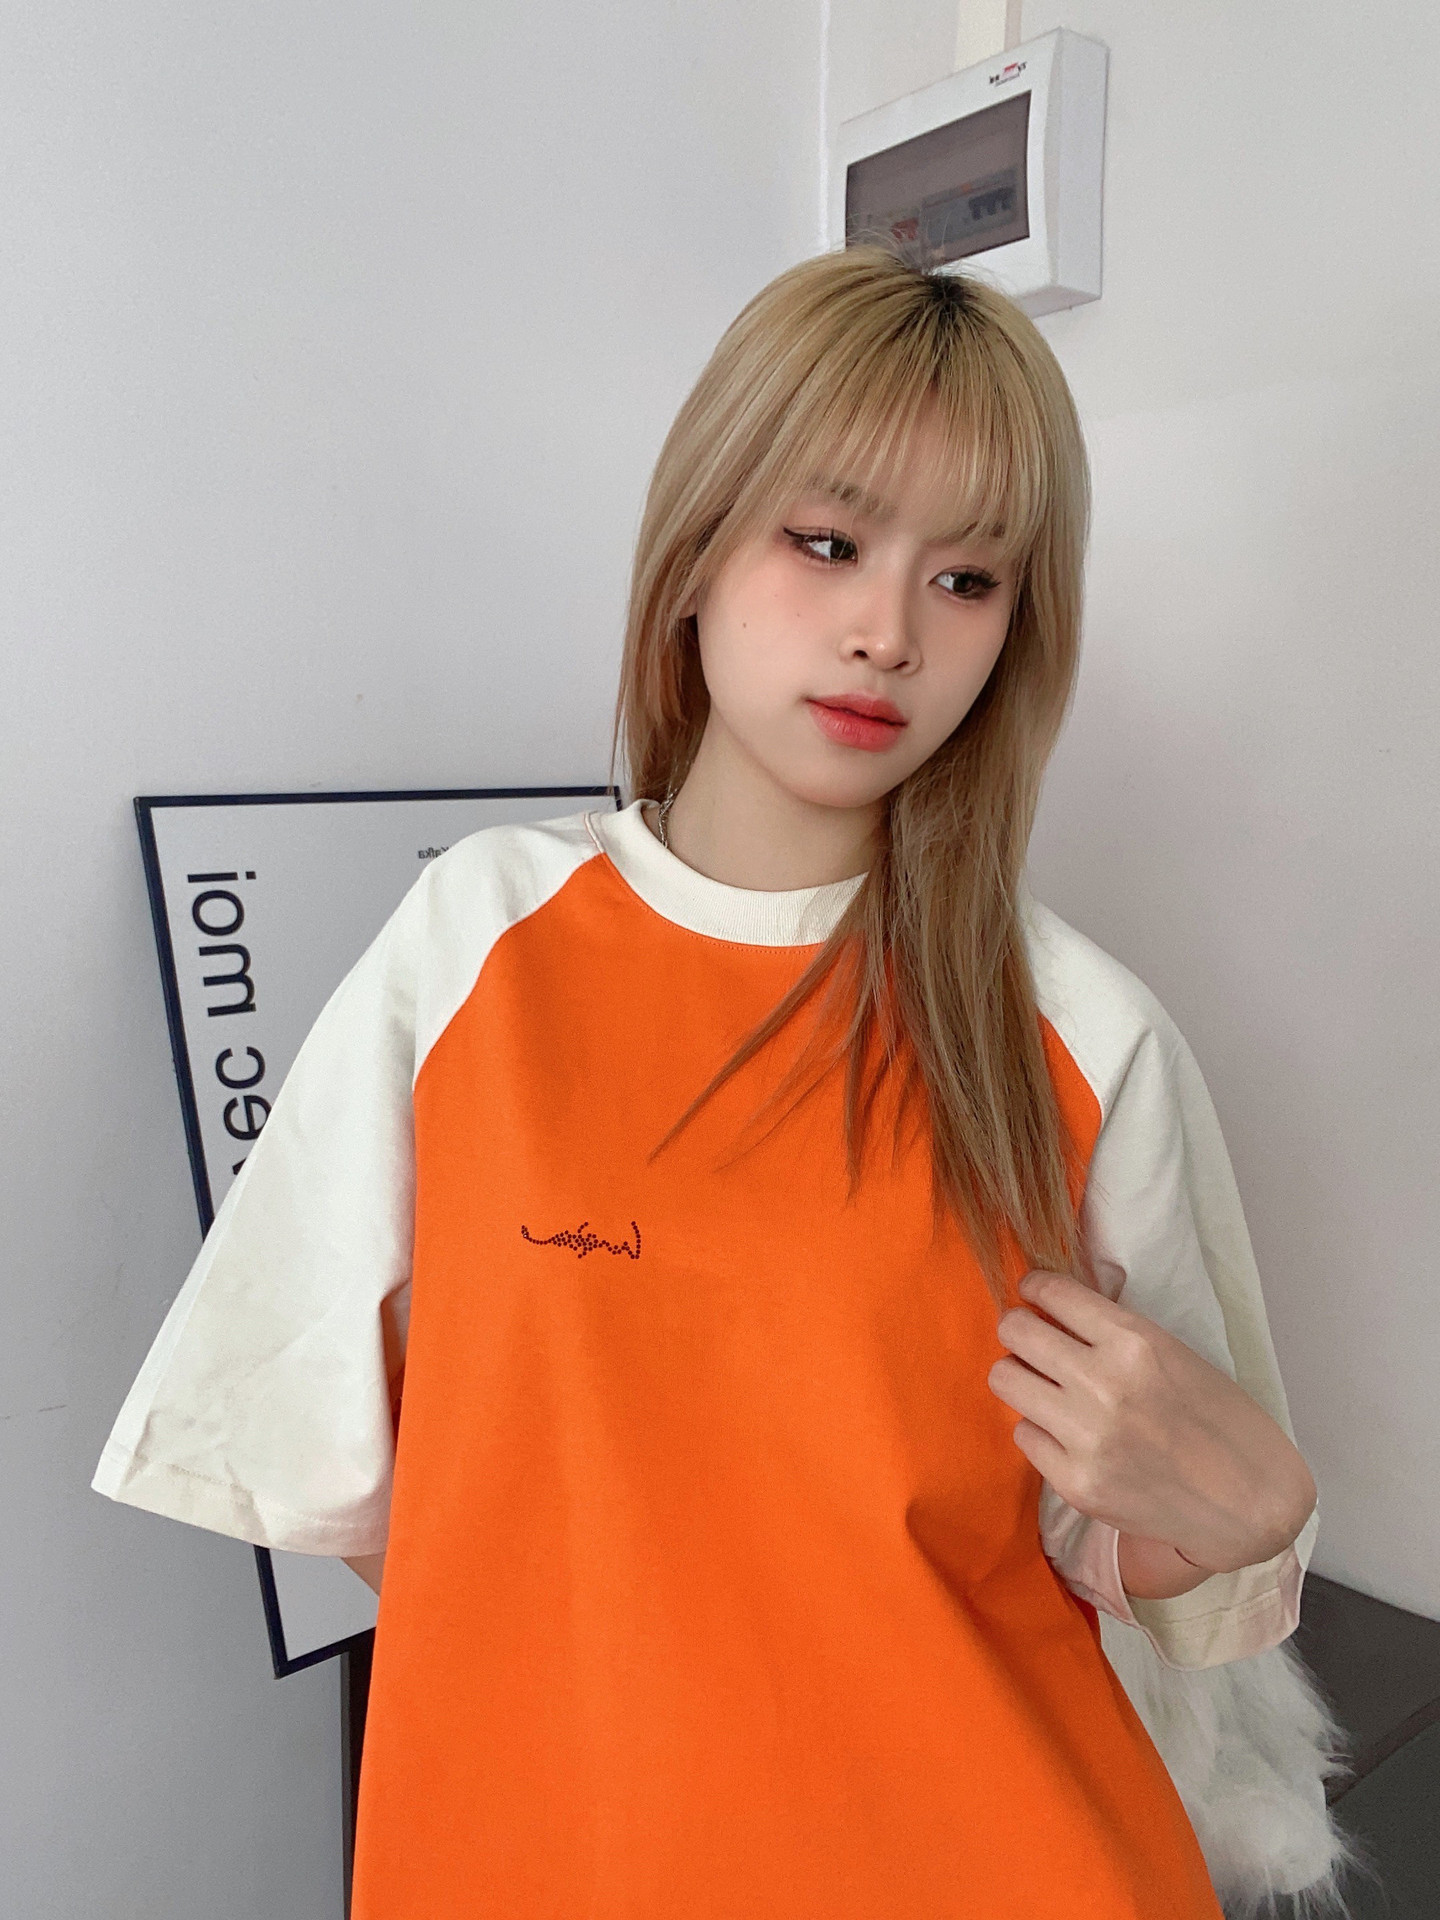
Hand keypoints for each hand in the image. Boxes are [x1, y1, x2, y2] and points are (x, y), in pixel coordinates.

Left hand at [988, 1269, 1316, 1574]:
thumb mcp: (1175, 1353)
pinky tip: (1069, 1435)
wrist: (1252, 1503)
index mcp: (1134, 1341)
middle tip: (1033, 1341)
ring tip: (1046, 1387)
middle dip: (1019, 1330)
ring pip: (1005, 1380)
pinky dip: (1041, 1430)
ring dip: (1022, 1378)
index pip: (1050, 1291)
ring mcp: (1086, 1437)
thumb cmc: (1222, 1421)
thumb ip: (1114, 1333)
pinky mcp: (1076, 1484)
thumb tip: (1053, 1312)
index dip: (1035, 1289)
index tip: (1034, 1295)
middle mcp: (1103, 1384)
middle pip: (1013, 1331)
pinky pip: (1024, 1435)